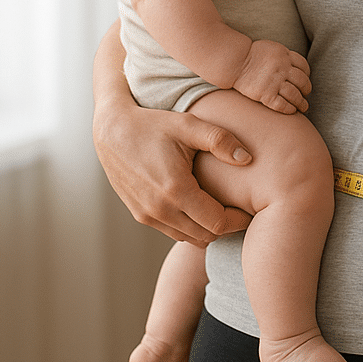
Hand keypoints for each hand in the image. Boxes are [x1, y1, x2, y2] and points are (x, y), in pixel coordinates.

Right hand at [93, 96, 252, 245]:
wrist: (112, 131)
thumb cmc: (153, 124)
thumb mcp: (189, 125)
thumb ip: (221, 141)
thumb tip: (247, 159)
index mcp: (175, 190)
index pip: (217, 223)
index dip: (238, 220)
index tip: (250, 209)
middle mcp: (159, 209)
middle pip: (205, 236)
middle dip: (226, 226)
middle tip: (241, 209)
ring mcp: (147, 215)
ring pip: (189, 237)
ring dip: (207, 228)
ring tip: (223, 207)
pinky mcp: (140, 215)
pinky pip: (173, 232)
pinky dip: (190, 226)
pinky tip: (200, 206)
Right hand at [232, 40, 311, 113]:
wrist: (235, 62)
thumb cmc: (252, 55)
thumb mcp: (273, 49)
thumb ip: (285, 56)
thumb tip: (296, 67)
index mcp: (285, 56)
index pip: (304, 67)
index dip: (307, 75)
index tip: (304, 81)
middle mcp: (282, 69)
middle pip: (302, 82)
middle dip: (306, 90)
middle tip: (305, 94)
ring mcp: (274, 82)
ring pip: (295, 95)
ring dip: (301, 103)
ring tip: (303, 107)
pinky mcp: (265, 95)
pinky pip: (282, 105)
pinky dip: (289, 109)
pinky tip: (292, 111)